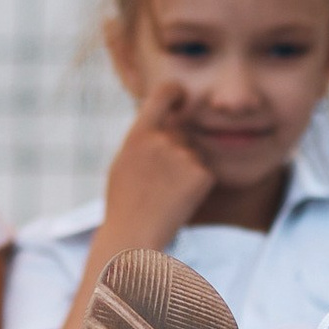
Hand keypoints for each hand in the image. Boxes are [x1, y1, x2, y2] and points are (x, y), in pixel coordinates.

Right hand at [103, 83, 216, 246]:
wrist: (134, 235)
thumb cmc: (124, 204)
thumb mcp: (123, 163)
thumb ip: (143, 139)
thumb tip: (160, 121)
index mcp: (139, 133)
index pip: (164, 94)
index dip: (176, 92)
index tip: (181, 98)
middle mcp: (162, 139)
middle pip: (183, 134)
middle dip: (179, 152)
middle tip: (160, 183)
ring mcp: (183, 156)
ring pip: (195, 155)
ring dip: (187, 171)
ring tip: (166, 195)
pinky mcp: (201, 174)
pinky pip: (205, 173)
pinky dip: (197, 187)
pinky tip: (178, 202)